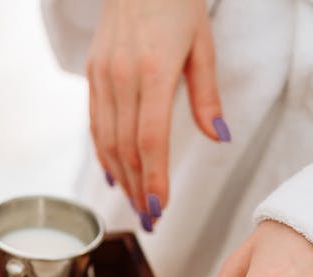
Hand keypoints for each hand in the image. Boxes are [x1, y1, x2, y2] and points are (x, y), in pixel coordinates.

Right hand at [86, 0, 227, 230]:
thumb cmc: (177, 4)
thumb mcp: (203, 44)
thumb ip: (208, 96)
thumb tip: (220, 138)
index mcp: (154, 71)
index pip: (150, 139)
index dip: (154, 178)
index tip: (160, 208)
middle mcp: (121, 77)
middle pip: (125, 148)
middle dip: (138, 188)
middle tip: (151, 219)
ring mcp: (102, 76)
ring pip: (106, 140)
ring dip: (120, 177)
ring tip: (135, 203)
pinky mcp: (92, 74)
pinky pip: (95, 123)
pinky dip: (104, 153)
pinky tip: (113, 173)